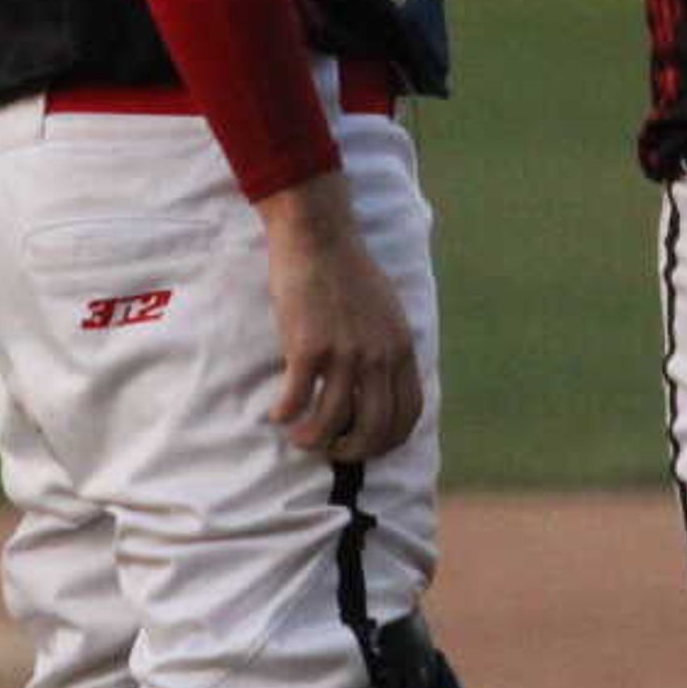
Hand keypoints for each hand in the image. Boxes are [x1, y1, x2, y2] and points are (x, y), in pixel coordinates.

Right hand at [258, 175, 426, 460]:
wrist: (319, 237)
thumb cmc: (347, 272)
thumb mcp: (387, 312)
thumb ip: (389, 349)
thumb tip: (380, 388)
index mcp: (401, 348)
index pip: (408, 414)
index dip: (388, 441)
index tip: (367, 446)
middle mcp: (378, 356)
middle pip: (374, 428)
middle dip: (352, 450)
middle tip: (331, 450)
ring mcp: (344, 353)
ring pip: (332, 422)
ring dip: (312, 439)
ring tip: (299, 436)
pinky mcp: (308, 347)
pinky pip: (296, 400)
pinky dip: (286, 415)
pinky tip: (278, 413)